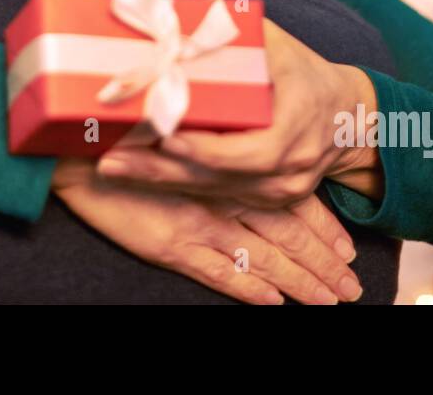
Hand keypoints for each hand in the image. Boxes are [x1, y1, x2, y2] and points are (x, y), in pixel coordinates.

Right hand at [52, 159, 362, 304]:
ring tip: (329, 301)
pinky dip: (249, 288)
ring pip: (264, 259)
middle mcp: (222, 195)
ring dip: (300, 282)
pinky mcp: (173, 245)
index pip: (287, 199)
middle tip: (352, 286)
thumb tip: (244, 151)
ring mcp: (200, 223)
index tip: (347, 247)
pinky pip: (221, 273)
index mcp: (228, 167)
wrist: (80, 151)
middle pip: (287, 235)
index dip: (321, 225)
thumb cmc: (127, 132)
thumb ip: (214, 144)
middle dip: (323, 262)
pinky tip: (273, 302)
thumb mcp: (182, 130)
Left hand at [94, 19, 382, 207]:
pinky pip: (220, 196)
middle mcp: (292, 165)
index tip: (163, 137)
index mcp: (298, 122)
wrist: (351, 118)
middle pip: (219, 177)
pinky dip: (180, 184)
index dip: (204, 148)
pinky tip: (141, 175)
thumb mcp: (277, 45)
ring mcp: (282, 189)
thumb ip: (231, 34)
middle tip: (111, 160)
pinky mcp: (270, 199)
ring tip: (113, 167)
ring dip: (160, 181)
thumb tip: (174, 18)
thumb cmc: (305, 72)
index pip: (250, 148)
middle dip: (161, 170)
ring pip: (214, 191)